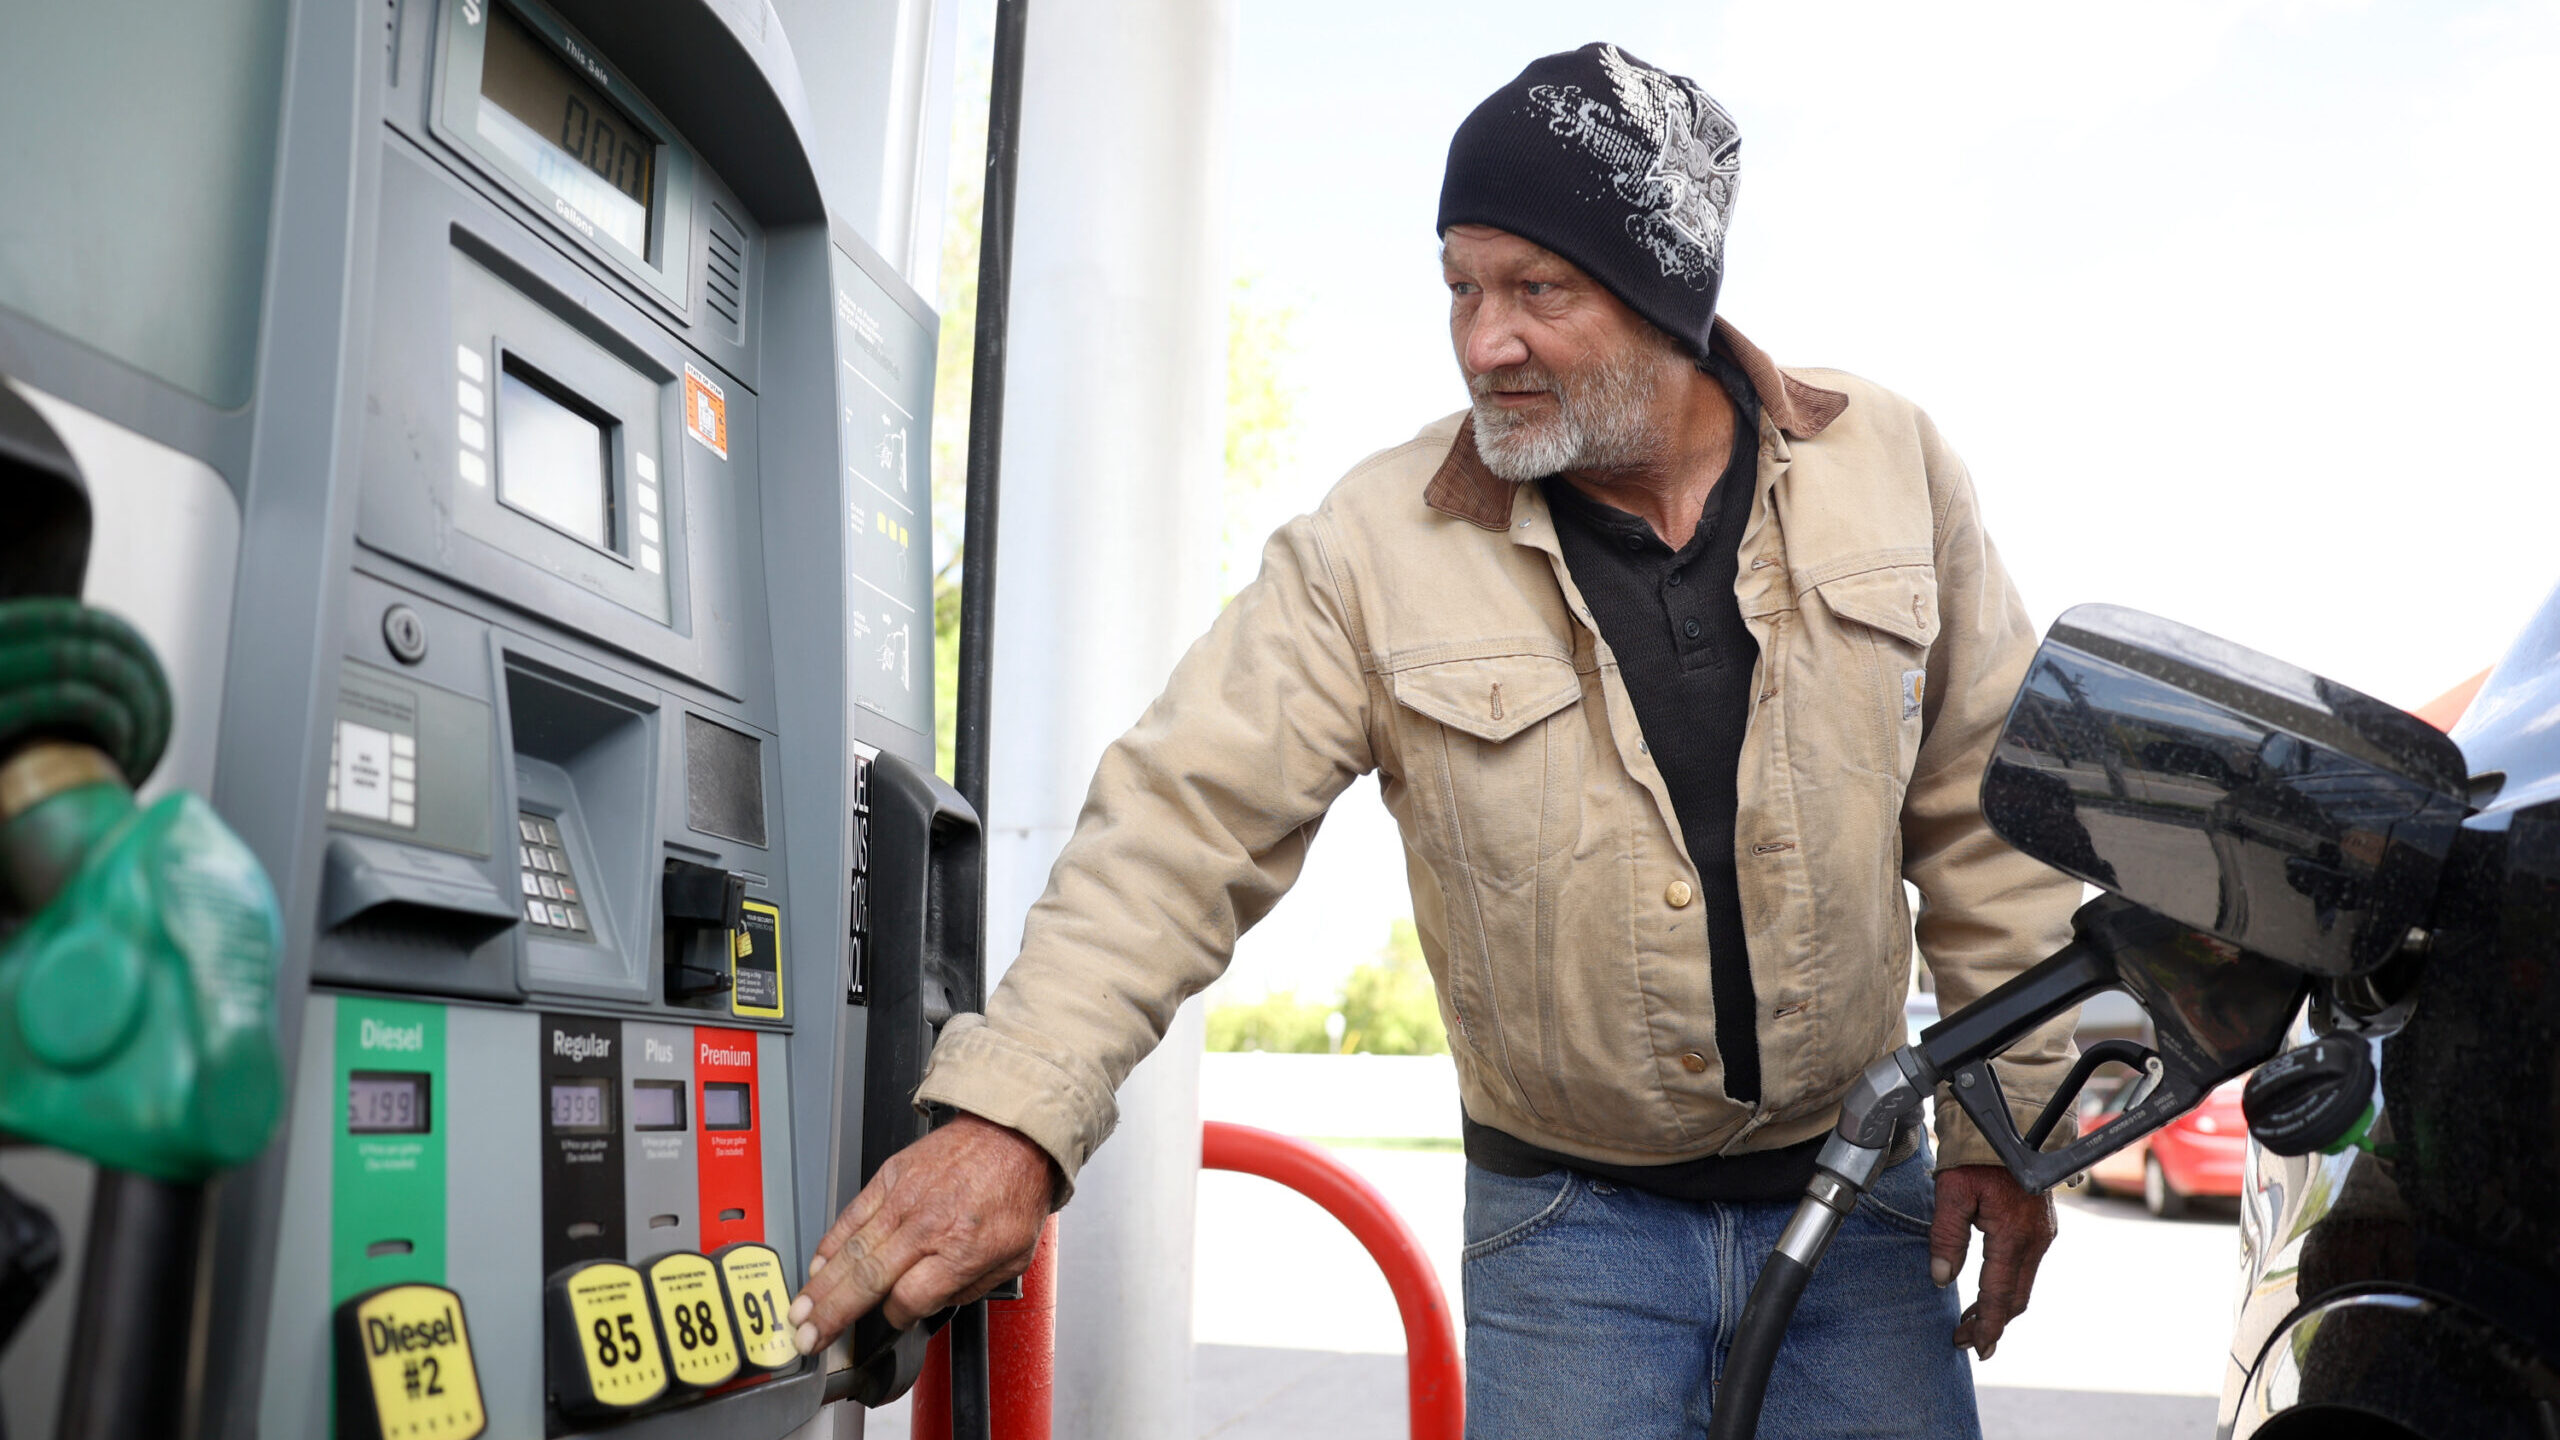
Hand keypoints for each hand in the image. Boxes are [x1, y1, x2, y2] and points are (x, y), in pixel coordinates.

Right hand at [786, 1112, 1056, 1353]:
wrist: (1013, 1134)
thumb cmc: (1016, 1192)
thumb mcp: (1013, 1257)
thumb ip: (969, 1288)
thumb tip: (927, 1307)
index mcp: (962, 1248)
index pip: (910, 1298)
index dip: (896, 1317)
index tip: (893, 1320)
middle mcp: (928, 1224)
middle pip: (869, 1279)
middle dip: (833, 1315)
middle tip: (807, 1338)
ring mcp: (905, 1198)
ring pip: (852, 1250)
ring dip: (820, 1286)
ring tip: (798, 1312)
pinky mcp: (890, 1175)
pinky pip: (851, 1214)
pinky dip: (830, 1242)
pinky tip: (816, 1266)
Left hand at [1928, 1163, 2055, 1360]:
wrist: (2011, 1123)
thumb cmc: (1976, 1155)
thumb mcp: (1951, 1191)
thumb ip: (1945, 1237)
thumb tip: (1941, 1278)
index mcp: (2013, 1235)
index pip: (1999, 1294)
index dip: (1987, 1325)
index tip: (1976, 1348)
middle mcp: (2036, 1240)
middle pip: (2016, 1297)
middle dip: (1993, 1323)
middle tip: (1966, 1340)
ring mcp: (2043, 1233)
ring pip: (2023, 1284)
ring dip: (2000, 1305)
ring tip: (1973, 1321)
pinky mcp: (2042, 1226)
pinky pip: (2026, 1267)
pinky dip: (2008, 1285)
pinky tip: (1989, 1289)